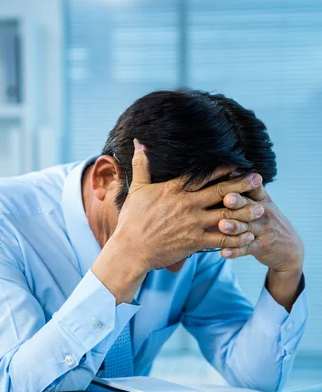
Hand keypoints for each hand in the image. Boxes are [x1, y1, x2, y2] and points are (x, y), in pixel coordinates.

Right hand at [112, 140, 264, 271]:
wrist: (130, 249)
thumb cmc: (132, 220)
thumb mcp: (136, 188)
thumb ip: (141, 164)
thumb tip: (139, 142)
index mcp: (174, 189)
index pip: (203, 175)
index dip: (223, 169)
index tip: (238, 164)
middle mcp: (187, 204)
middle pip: (220, 192)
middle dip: (242, 185)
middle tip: (259, 179)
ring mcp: (192, 223)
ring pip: (225, 215)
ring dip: (245, 212)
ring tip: (261, 208)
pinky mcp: (194, 242)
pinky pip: (221, 239)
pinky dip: (236, 238)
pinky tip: (249, 236)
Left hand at [219, 180, 303, 273]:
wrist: (290, 248)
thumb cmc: (268, 221)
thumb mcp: (263, 203)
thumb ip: (247, 191)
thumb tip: (225, 172)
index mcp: (262, 200)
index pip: (254, 188)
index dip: (244, 181)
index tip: (232, 173)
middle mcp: (263, 213)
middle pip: (248, 206)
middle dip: (237, 202)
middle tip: (227, 199)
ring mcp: (263, 231)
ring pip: (247, 228)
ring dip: (234, 227)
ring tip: (222, 226)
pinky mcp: (261, 247)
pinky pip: (246, 249)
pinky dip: (234, 251)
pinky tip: (223, 252)